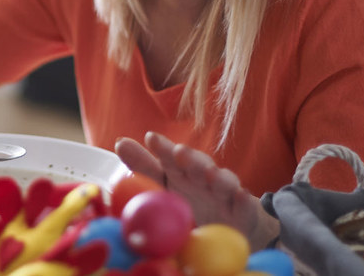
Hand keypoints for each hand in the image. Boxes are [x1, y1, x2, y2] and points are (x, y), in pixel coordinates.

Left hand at [115, 132, 279, 248]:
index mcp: (179, 172)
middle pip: (197, 165)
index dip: (161, 148)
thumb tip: (120, 142)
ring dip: (218, 176)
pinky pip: (244, 205)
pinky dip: (243, 200)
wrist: (225, 227)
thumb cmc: (188, 201)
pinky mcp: (242, 212)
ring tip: (210, 173)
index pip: (169, 158)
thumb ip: (143, 168)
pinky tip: (240, 195)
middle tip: (179, 153)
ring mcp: (223, 193)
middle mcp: (201, 178)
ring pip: (223, 181)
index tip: (151, 137)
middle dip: (189, 158)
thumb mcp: (163, 186)